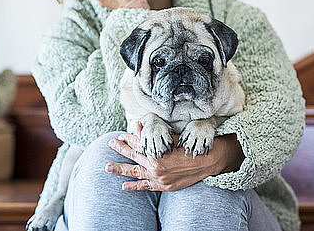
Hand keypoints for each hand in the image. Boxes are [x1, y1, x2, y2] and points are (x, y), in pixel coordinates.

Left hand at [106, 121, 243, 191]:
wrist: (206, 162)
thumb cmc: (189, 148)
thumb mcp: (172, 139)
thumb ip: (155, 135)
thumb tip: (140, 126)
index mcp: (157, 152)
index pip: (139, 143)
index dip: (129, 139)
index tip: (120, 136)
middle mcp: (155, 165)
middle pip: (134, 156)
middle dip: (121, 149)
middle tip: (111, 144)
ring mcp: (158, 177)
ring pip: (135, 172)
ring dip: (120, 169)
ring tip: (107, 167)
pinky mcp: (163, 185)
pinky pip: (145, 186)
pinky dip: (134, 186)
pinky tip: (124, 185)